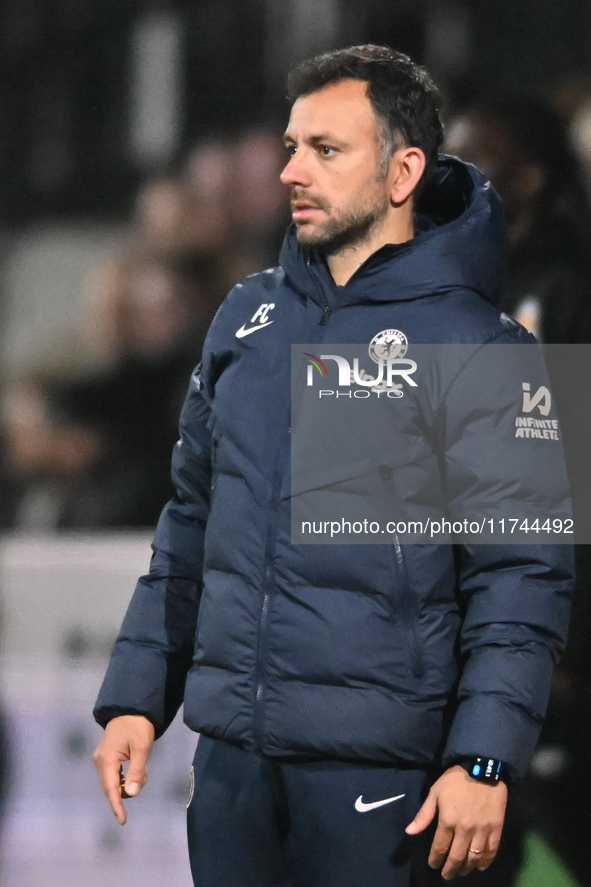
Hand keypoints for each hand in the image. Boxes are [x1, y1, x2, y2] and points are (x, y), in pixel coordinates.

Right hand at [93, 715, 154, 823]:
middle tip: (144, 773)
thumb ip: (136, 771)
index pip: (110, 789)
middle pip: (112, 787)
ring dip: (129, 782)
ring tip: (143, 767)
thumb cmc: (138, 726)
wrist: (132, 708)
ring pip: (114, 783)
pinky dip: (126, 776)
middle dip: (128, 789)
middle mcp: (100, 762)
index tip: (123, 821)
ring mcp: (102, 760)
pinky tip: (137, 767)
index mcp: (106, 760)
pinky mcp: (106, 758)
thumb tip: (131, 794)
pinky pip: (115, 775)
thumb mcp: (142, 748)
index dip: (117, 806)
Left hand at [405, 765, 507, 879]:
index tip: (433, 864)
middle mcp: (465, 830)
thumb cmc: (456, 779)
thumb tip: (409, 832)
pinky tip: (479, 866)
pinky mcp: (496, 829)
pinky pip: (491, 851)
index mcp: (448, 821)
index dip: (435, 859)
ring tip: (461, 872)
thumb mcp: (435, 792)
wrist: (483, 768)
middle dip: (450, 869)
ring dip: (466, 868)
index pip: (439, 847)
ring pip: (473, 857)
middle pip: (457, 857)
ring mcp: (482, 831)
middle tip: (446, 875)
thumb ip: (424, 814)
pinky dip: (485, 862)